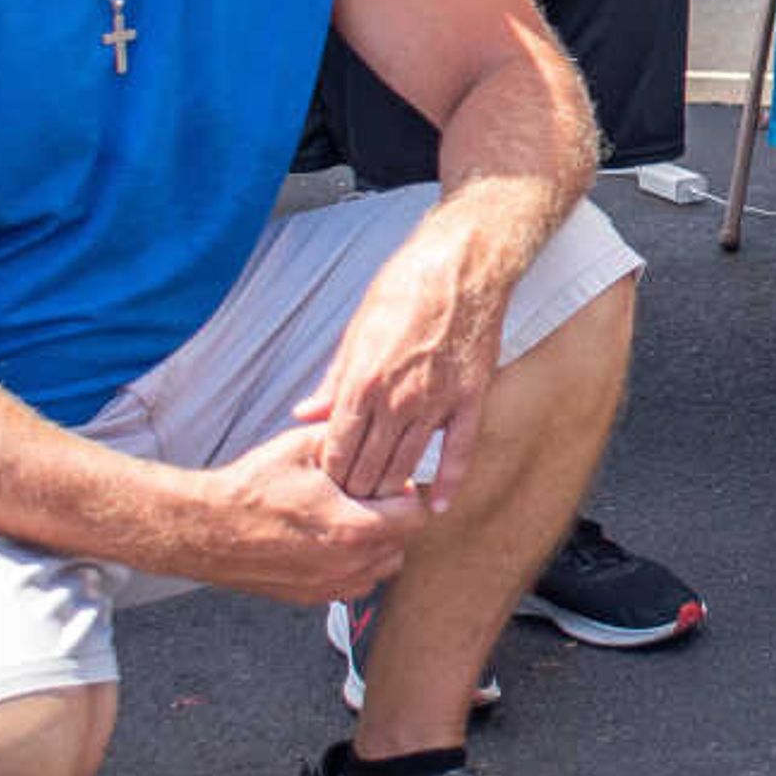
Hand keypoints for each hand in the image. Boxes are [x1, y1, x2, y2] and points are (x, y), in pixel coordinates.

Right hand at [194, 425, 430, 606]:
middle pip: (402, 542)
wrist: (204, 528)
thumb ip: (346, 437)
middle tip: (366, 498)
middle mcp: (348, 564)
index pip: (415, 516)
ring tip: (350, 519)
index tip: (385, 482)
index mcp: (353, 527)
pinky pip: (354, 585)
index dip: (405, 493)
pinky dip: (354, 566)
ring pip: (382, 568)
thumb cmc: (249, 489)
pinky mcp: (311, 597)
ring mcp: (329, 585)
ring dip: (377, 544)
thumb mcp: (302, 446)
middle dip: (392, 517)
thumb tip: (371, 426)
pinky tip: (331, 542)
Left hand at [296, 233, 506, 503]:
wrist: (461, 266)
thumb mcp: (356, 332)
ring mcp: (436, 402)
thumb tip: (305, 414)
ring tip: (381, 509)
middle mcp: (397, 399)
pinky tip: (439, 505)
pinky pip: (459, 451)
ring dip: (391, 492)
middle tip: (350, 507)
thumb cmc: (404, 290)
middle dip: (356, 491)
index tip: (326, 486)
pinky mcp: (470, 399)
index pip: (338, 448)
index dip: (330, 474)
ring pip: (407, 465)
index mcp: (362, 382)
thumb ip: (333, 381)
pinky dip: (448, 483)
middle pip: (369, 466)